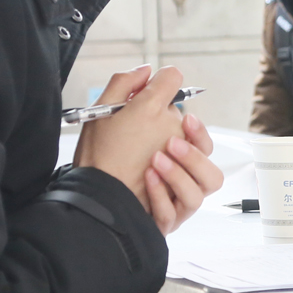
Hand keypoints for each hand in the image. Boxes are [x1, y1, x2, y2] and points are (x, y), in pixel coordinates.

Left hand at [73, 66, 222, 232]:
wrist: (81, 188)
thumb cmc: (97, 152)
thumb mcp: (107, 112)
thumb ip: (127, 85)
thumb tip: (151, 69)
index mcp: (173, 156)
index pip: (202, 146)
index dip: (199, 133)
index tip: (185, 119)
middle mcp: (177, 181)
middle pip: (211, 175)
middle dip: (195, 155)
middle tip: (170, 144)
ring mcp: (171, 205)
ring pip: (198, 196)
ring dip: (181, 176)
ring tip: (155, 162)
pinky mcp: (160, 223)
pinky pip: (173, 215)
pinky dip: (161, 196)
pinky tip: (147, 180)